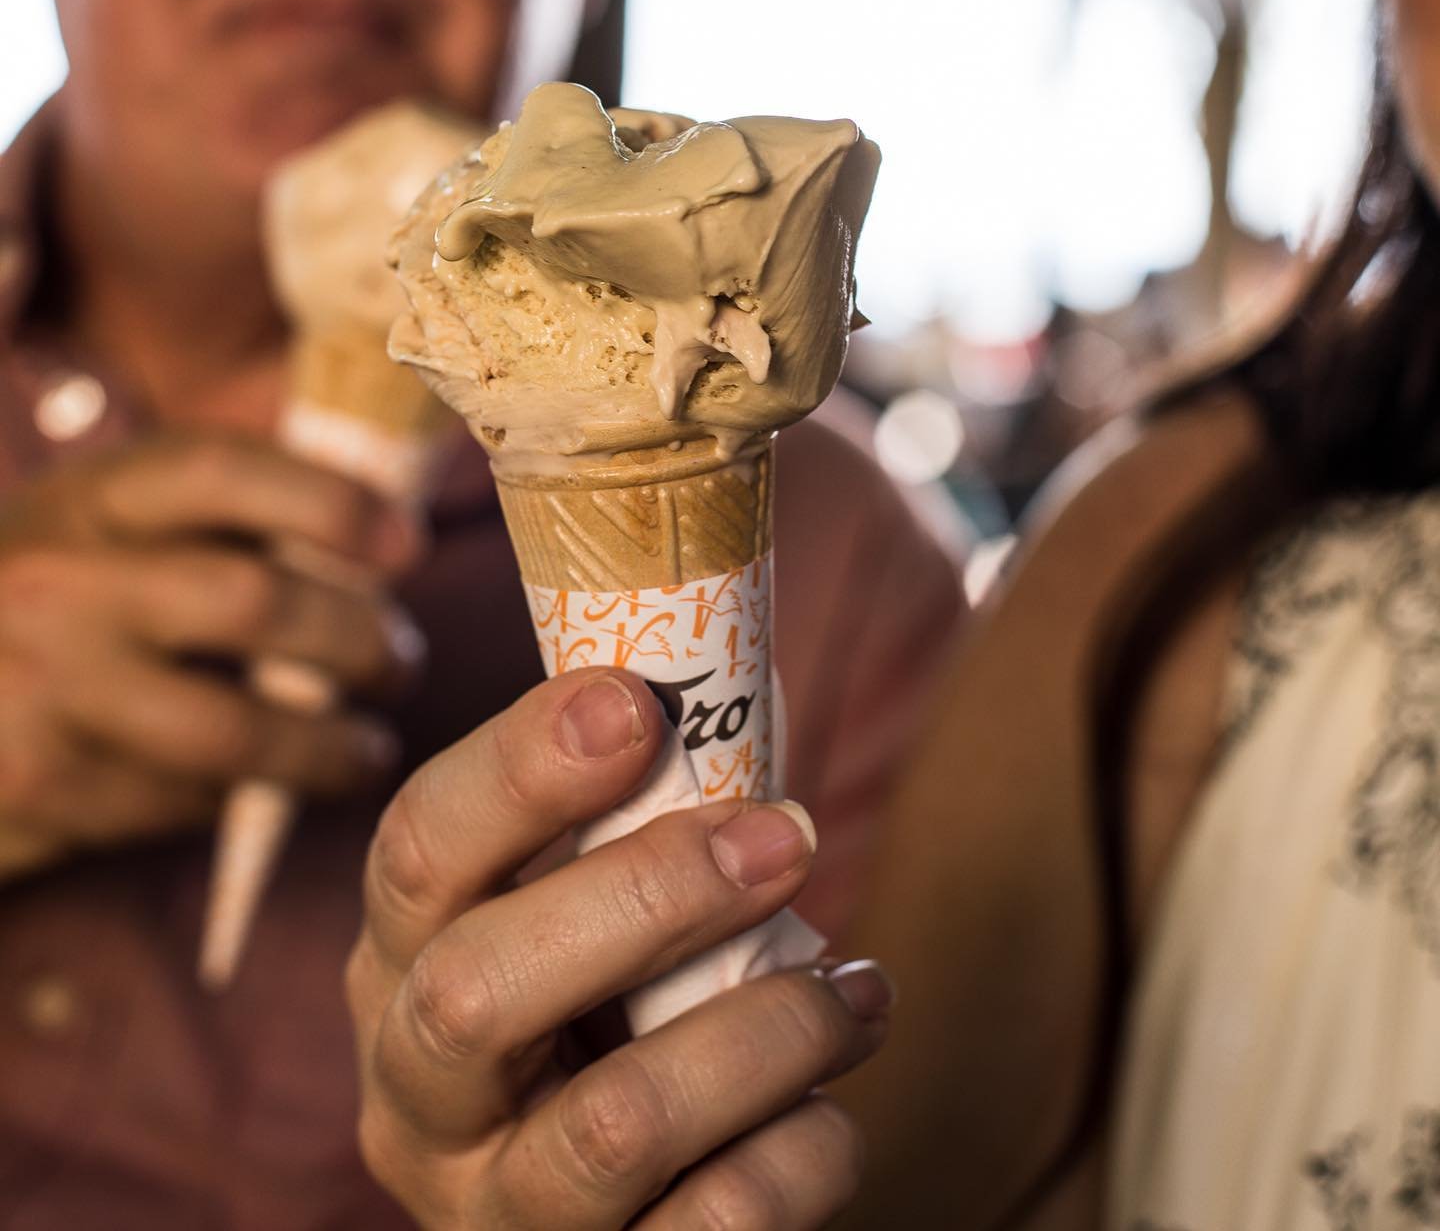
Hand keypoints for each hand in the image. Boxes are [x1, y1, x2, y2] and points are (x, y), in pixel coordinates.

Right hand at [0, 430, 422, 879]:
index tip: (408, 546)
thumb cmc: (43, 601)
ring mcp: (45, 692)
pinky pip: (184, 802)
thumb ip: (215, 518)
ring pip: (232, 731)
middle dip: (356, 639)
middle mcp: (59, 584)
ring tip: (367, 748)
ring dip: (326, 747)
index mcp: (88, 499)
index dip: (331, 502)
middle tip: (400, 662)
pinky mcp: (42, 791)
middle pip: (250, 603)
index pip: (219, 471)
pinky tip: (265, 786)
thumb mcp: (101, 526)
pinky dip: (244, 798)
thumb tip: (383, 527)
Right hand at [347, 668, 890, 1227]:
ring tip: (857, 990)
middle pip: (476, 991)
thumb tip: (723, 665)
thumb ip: (631, 814)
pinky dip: (798, 1156)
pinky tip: (835, 1109)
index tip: (637, 701)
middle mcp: (414, 1097)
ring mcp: (493, 1213)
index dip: (517, 769)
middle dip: (648, 896)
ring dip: (763, 1035)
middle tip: (787, 836)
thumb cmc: (622, 1011)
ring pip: (609, 1128)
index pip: (416, 850)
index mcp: (402, 962)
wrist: (630, 1214)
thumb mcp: (590, 912)